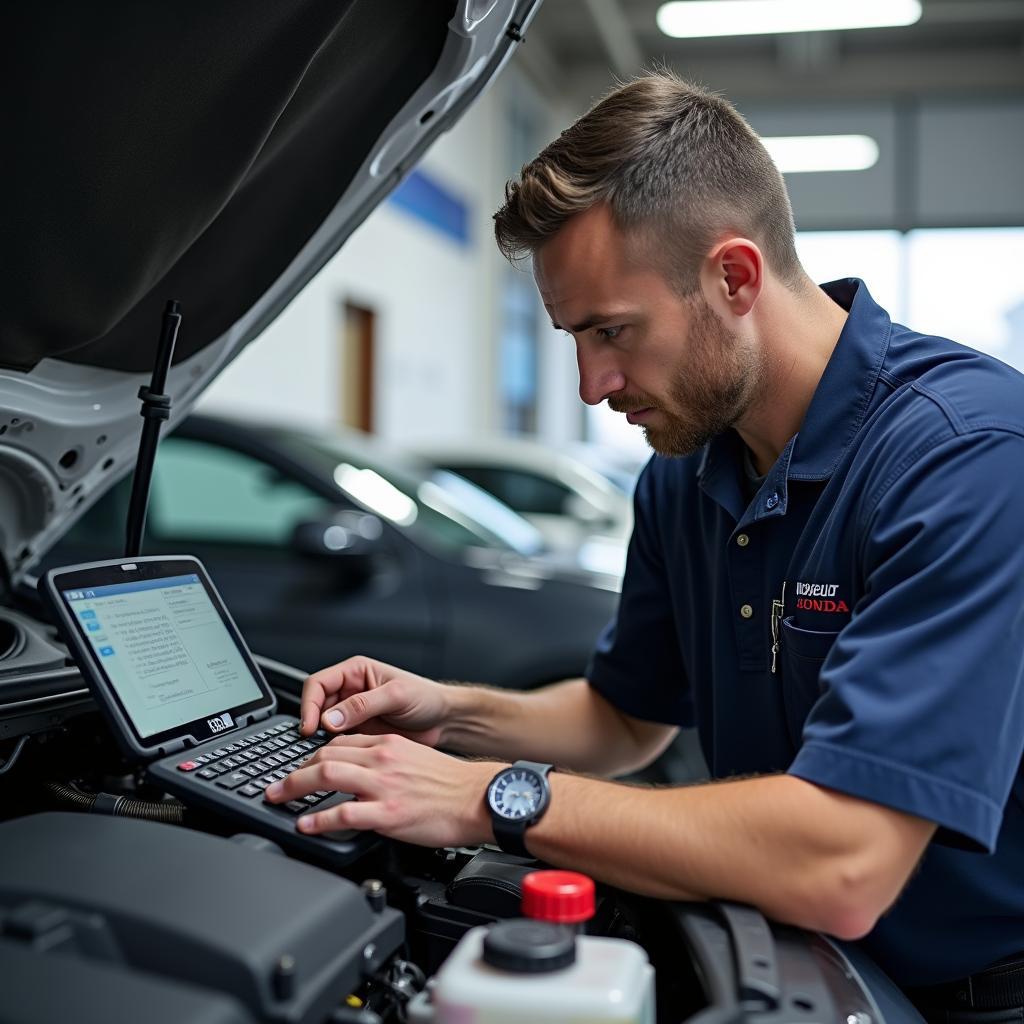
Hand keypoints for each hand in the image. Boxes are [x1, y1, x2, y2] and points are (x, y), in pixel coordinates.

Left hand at [264, 733, 501, 846]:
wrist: (477, 799)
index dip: (313, 755)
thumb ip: (386, 760)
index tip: (301, 767)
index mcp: (388, 745)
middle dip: (295, 770)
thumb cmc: (451, 784)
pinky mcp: (388, 813)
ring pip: (327, 775)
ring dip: (294, 787)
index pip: (339, 742)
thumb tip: (361, 770)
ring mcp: (383, 786)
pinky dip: (319, 819)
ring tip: (278, 799)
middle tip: (278, 785)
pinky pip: (343, 813)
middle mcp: (382, 759)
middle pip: (326, 754)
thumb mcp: (415, 758)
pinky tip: (306, 825)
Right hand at [300, 656, 448, 746]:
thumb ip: (363, 705)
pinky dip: (333, 749)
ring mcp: (353, 713)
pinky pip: (336, 740)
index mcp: (357, 672)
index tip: (311, 725)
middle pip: (315, 704)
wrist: (444, 721)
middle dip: (310, 721)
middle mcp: (351, 691)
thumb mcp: (396, 696)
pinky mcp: (358, 733)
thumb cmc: (427, 698)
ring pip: (322, 724)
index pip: (318, 683)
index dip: (309, 704)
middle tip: (312, 741)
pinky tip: (338, 756)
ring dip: (320, 737)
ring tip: (323, 751)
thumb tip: (330, 719)